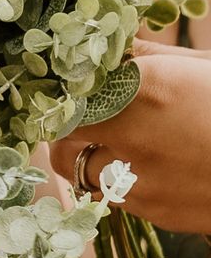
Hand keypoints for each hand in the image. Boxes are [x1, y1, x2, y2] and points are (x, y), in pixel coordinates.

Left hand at [49, 45, 210, 235]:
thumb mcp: (204, 65)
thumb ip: (150, 56)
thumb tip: (112, 46)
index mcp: (145, 85)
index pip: (67, 85)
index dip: (60, 86)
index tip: (64, 82)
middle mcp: (133, 133)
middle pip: (60, 131)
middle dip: (64, 123)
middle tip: (81, 113)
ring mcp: (142, 178)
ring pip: (79, 167)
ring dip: (86, 154)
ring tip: (116, 141)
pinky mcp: (156, 211)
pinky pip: (113, 195)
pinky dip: (118, 181)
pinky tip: (150, 166)